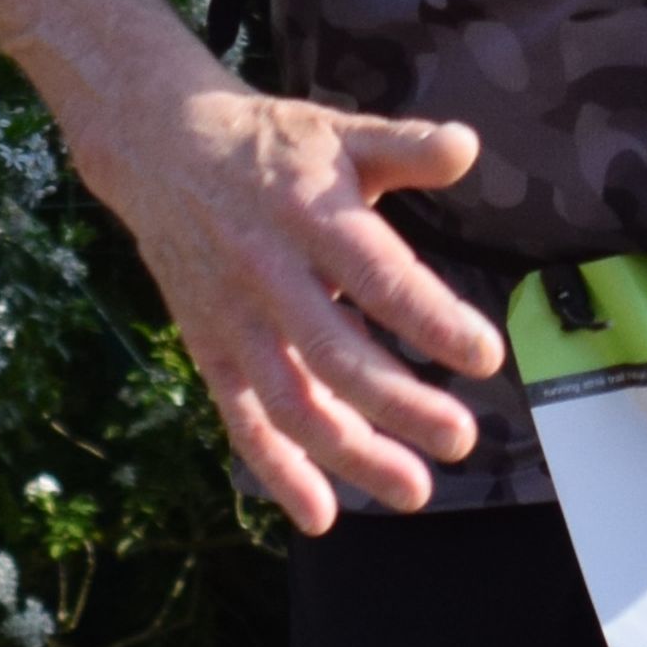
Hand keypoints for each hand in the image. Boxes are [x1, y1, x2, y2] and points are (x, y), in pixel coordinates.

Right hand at [83, 79, 501, 533]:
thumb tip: (466, 145)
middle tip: (461, 439)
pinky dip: (276, 471)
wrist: (161, 147)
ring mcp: (235, 316)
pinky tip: (320, 514)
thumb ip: (404, 147)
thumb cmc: (270, 147)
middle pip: (335, 353)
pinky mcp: (210, 346)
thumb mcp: (338, 133)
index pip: (376, 274)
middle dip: (400, 404)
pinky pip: (242, 418)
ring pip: (290, 401)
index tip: (486, 356)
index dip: (430, 319)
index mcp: (308, 213)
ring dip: (349, 453)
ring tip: (413, 488)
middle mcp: (268, 271)